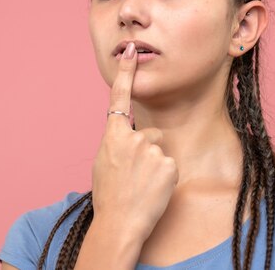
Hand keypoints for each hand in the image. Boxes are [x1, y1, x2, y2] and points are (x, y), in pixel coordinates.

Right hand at [91, 42, 178, 240]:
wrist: (119, 223)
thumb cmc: (108, 195)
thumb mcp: (104, 162)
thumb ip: (117, 143)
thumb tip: (127, 137)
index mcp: (112, 136)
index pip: (119, 97)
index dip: (125, 73)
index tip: (131, 51)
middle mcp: (133, 138)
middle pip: (150, 134)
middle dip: (147, 151)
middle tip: (134, 176)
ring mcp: (152, 150)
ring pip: (160, 151)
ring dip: (155, 166)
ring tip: (143, 186)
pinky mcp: (168, 164)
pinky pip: (170, 166)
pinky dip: (164, 178)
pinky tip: (153, 191)